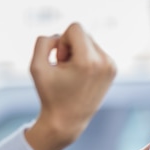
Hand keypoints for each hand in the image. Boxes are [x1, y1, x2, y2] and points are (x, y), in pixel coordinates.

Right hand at [24, 23, 115, 149]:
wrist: (67, 121)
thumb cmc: (50, 94)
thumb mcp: (36, 67)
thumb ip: (42, 43)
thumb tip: (58, 36)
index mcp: (87, 61)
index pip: (75, 28)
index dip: (61, 41)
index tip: (59, 61)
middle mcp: (104, 61)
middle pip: (83, 34)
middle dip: (69, 47)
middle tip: (64, 69)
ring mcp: (111, 66)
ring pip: (89, 42)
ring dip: (77, 53)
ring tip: (72, 74)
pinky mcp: (113, 70)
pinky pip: (96, 51)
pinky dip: (85, 59)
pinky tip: (80, 76)